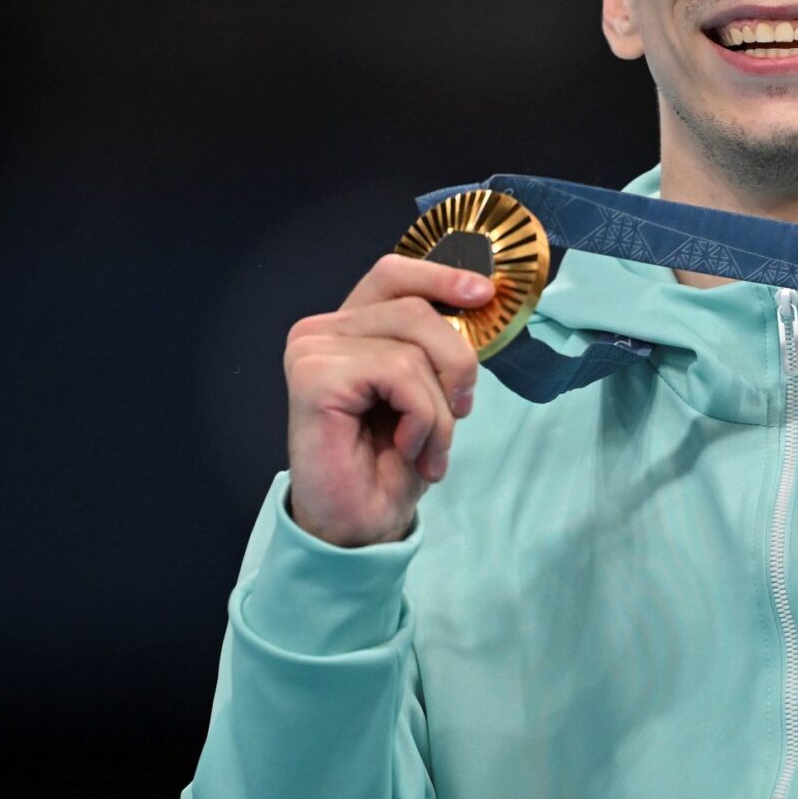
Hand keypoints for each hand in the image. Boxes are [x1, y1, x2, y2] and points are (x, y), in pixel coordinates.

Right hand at [283, 254, 491, 547]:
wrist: (358, 524)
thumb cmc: (389, 462)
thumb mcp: (426, 392)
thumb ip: (435, 346)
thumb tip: (478, 299)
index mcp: (349, 327)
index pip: (394, 274)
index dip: (441, 275)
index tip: (484, 292)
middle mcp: (322, 330)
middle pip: (416, 308)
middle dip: (455, 364)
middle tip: (459, 412)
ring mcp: (312, 349)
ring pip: (414, 348)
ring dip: (438, 408)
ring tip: (425, 446)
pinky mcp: (314, 375)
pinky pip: (400, 373)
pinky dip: (420, 416)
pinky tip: (405, 446)